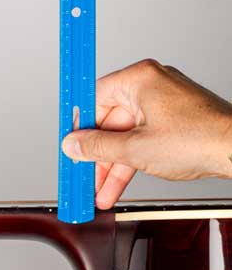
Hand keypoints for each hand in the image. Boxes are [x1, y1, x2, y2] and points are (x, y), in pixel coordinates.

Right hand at [61, 59, 231, 208]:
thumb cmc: (200, 139)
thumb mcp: (135, 149)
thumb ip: (97, 147)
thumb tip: (73, 145)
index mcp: (139, 79)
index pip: (92, 99)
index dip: (79, 127)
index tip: (69, 143)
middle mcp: (151, 85)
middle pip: (108, 122)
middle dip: (97, 155)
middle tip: (83, 175)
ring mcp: (164, 102)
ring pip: (125, 134)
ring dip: (113, 165)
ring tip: (100, 190)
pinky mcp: (174, 119)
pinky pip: (142, 137)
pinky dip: (131, 159)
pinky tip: (118, 183)